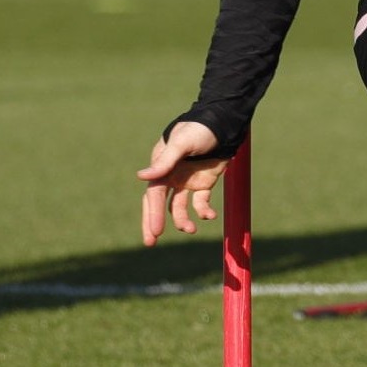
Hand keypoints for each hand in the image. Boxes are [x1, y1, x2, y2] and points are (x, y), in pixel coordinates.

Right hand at [138, 121, 229, 246]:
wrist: (225, 123)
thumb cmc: (200, 129)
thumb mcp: (182, 143)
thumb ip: (164, 161)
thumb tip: (141, 177)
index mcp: (161, 166)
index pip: (153, 195)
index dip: (152, 214)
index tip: (155, 232)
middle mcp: (171, 176)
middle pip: (158, 205)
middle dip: (154, 223)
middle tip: (151, 242)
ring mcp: (186, 181)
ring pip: (178, 208)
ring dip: (182, 220)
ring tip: (191, 229)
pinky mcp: (204, 183)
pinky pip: (200, 203)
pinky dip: (203, 212)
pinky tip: (210, 216)